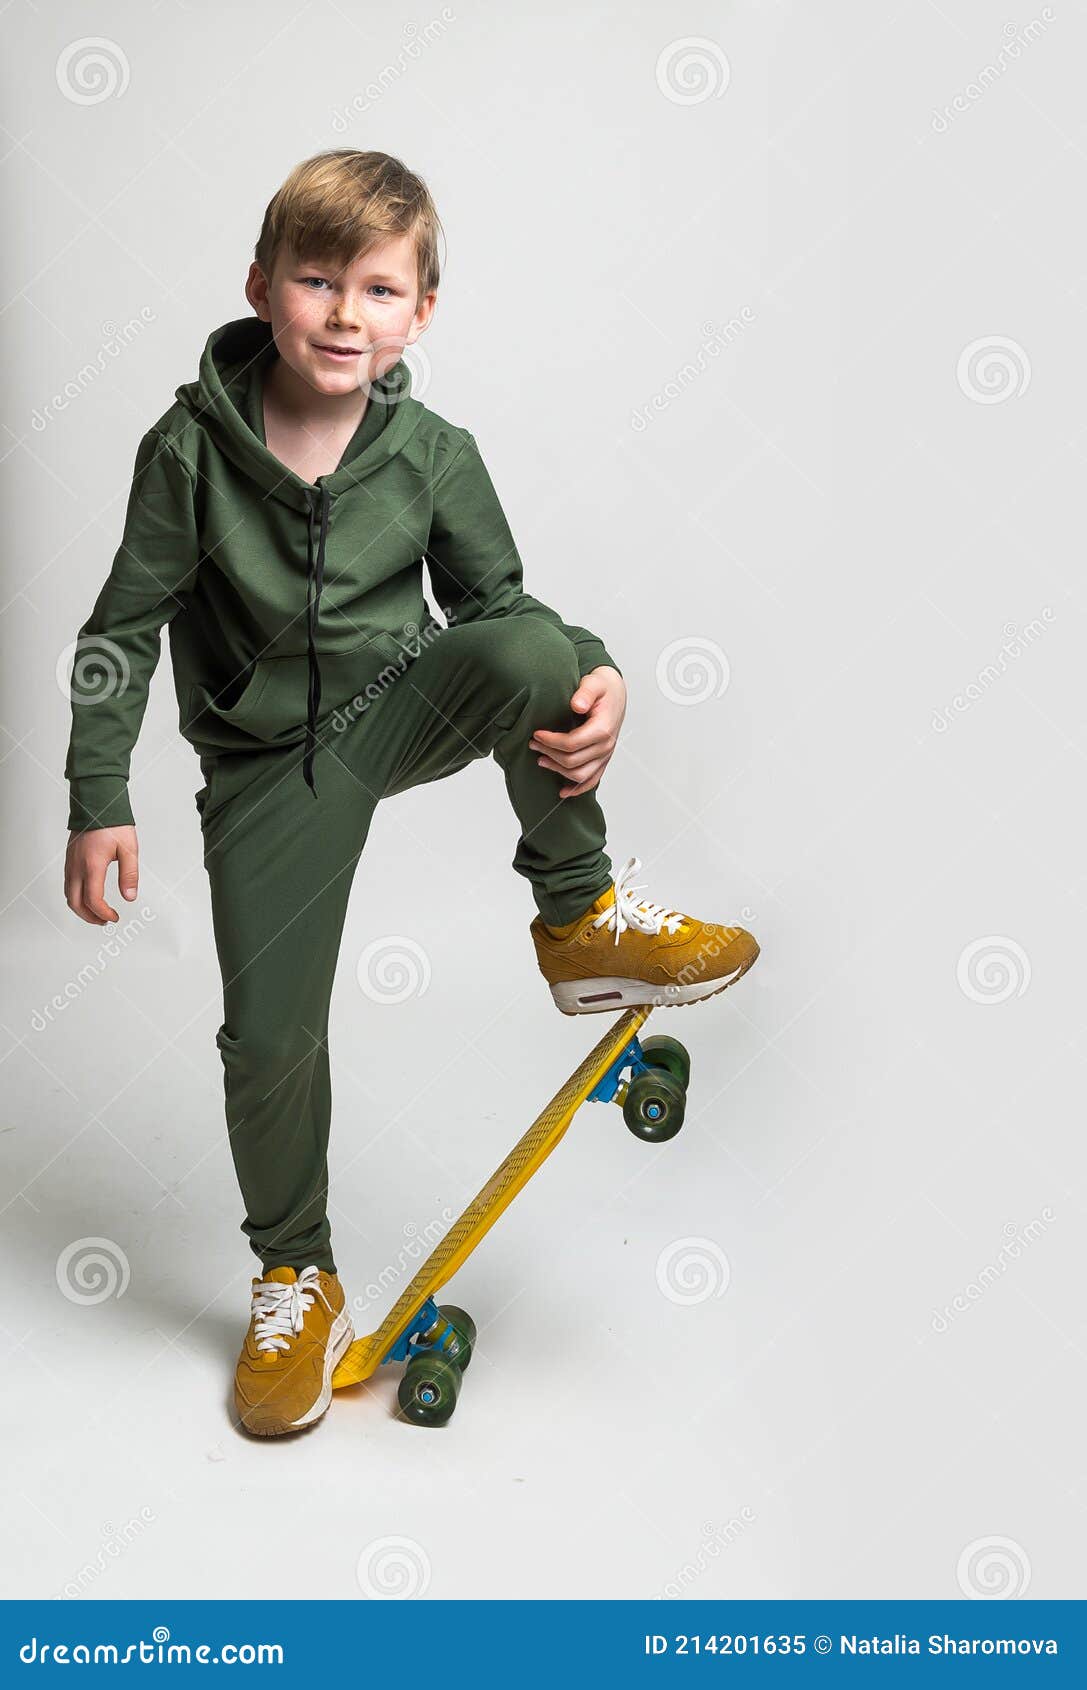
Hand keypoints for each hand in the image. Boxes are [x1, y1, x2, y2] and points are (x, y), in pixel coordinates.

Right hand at [64, 825, 139, 924]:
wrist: (96, 804)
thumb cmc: (113, 824)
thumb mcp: (129, 849)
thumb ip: (129, 874)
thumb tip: (130, 897)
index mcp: (92, 866)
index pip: (93, 900)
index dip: (104, 914)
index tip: (114, 917)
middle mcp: (77, 867)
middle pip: (76, 903)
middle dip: (90, 917)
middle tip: (105, 920)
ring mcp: (70, 864)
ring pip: (69, 895)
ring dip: (81, 908)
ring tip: (97, 913)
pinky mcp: (69, 860)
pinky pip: (67, 885)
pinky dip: (76, 897)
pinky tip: (88, 897)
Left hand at [529, 666, 626, 797]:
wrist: (615, 694)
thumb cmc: (602, 688)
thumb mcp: (594, 682)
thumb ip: (585, 692)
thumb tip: (577, 705)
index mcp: (603, 729)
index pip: (572, 743)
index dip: (551, 741)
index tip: (536, 734)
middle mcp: (606, 746)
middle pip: (572, 761)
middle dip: (549, 753)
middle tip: (532, 743)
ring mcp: (605, 756)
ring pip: (579, 775)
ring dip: (557, 770)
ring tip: (540, 760)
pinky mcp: (602, 761)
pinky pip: (592, 781)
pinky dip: (577, 789)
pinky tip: (562, 792)